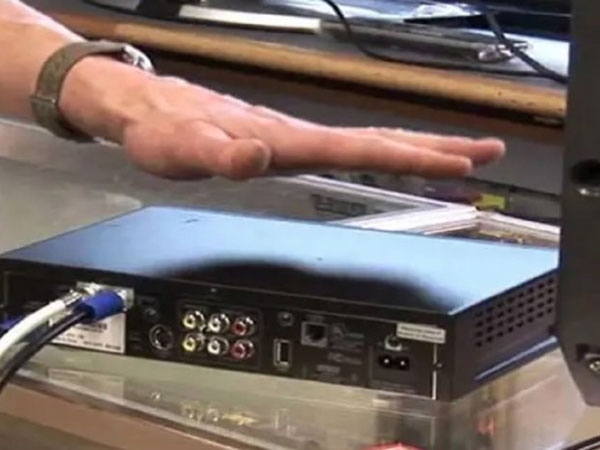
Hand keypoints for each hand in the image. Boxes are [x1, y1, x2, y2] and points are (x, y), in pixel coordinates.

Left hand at [61, 58, 504, 179]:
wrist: (150, 111)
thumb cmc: (165, 132)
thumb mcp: (184, 150)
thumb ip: (221, 154)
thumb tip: (256, 155)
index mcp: (288, 142)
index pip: (362, 148)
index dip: (411, 157)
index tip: (457, 162)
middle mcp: (299, 137)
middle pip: (378, 139)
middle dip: (433, 148)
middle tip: (482, 151)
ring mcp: (295, 138)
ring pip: (366, 140)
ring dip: (414, 148)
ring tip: (451, 154)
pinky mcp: (285, 141)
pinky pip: (345, 145)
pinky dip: (379, 151)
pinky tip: (384, 156)